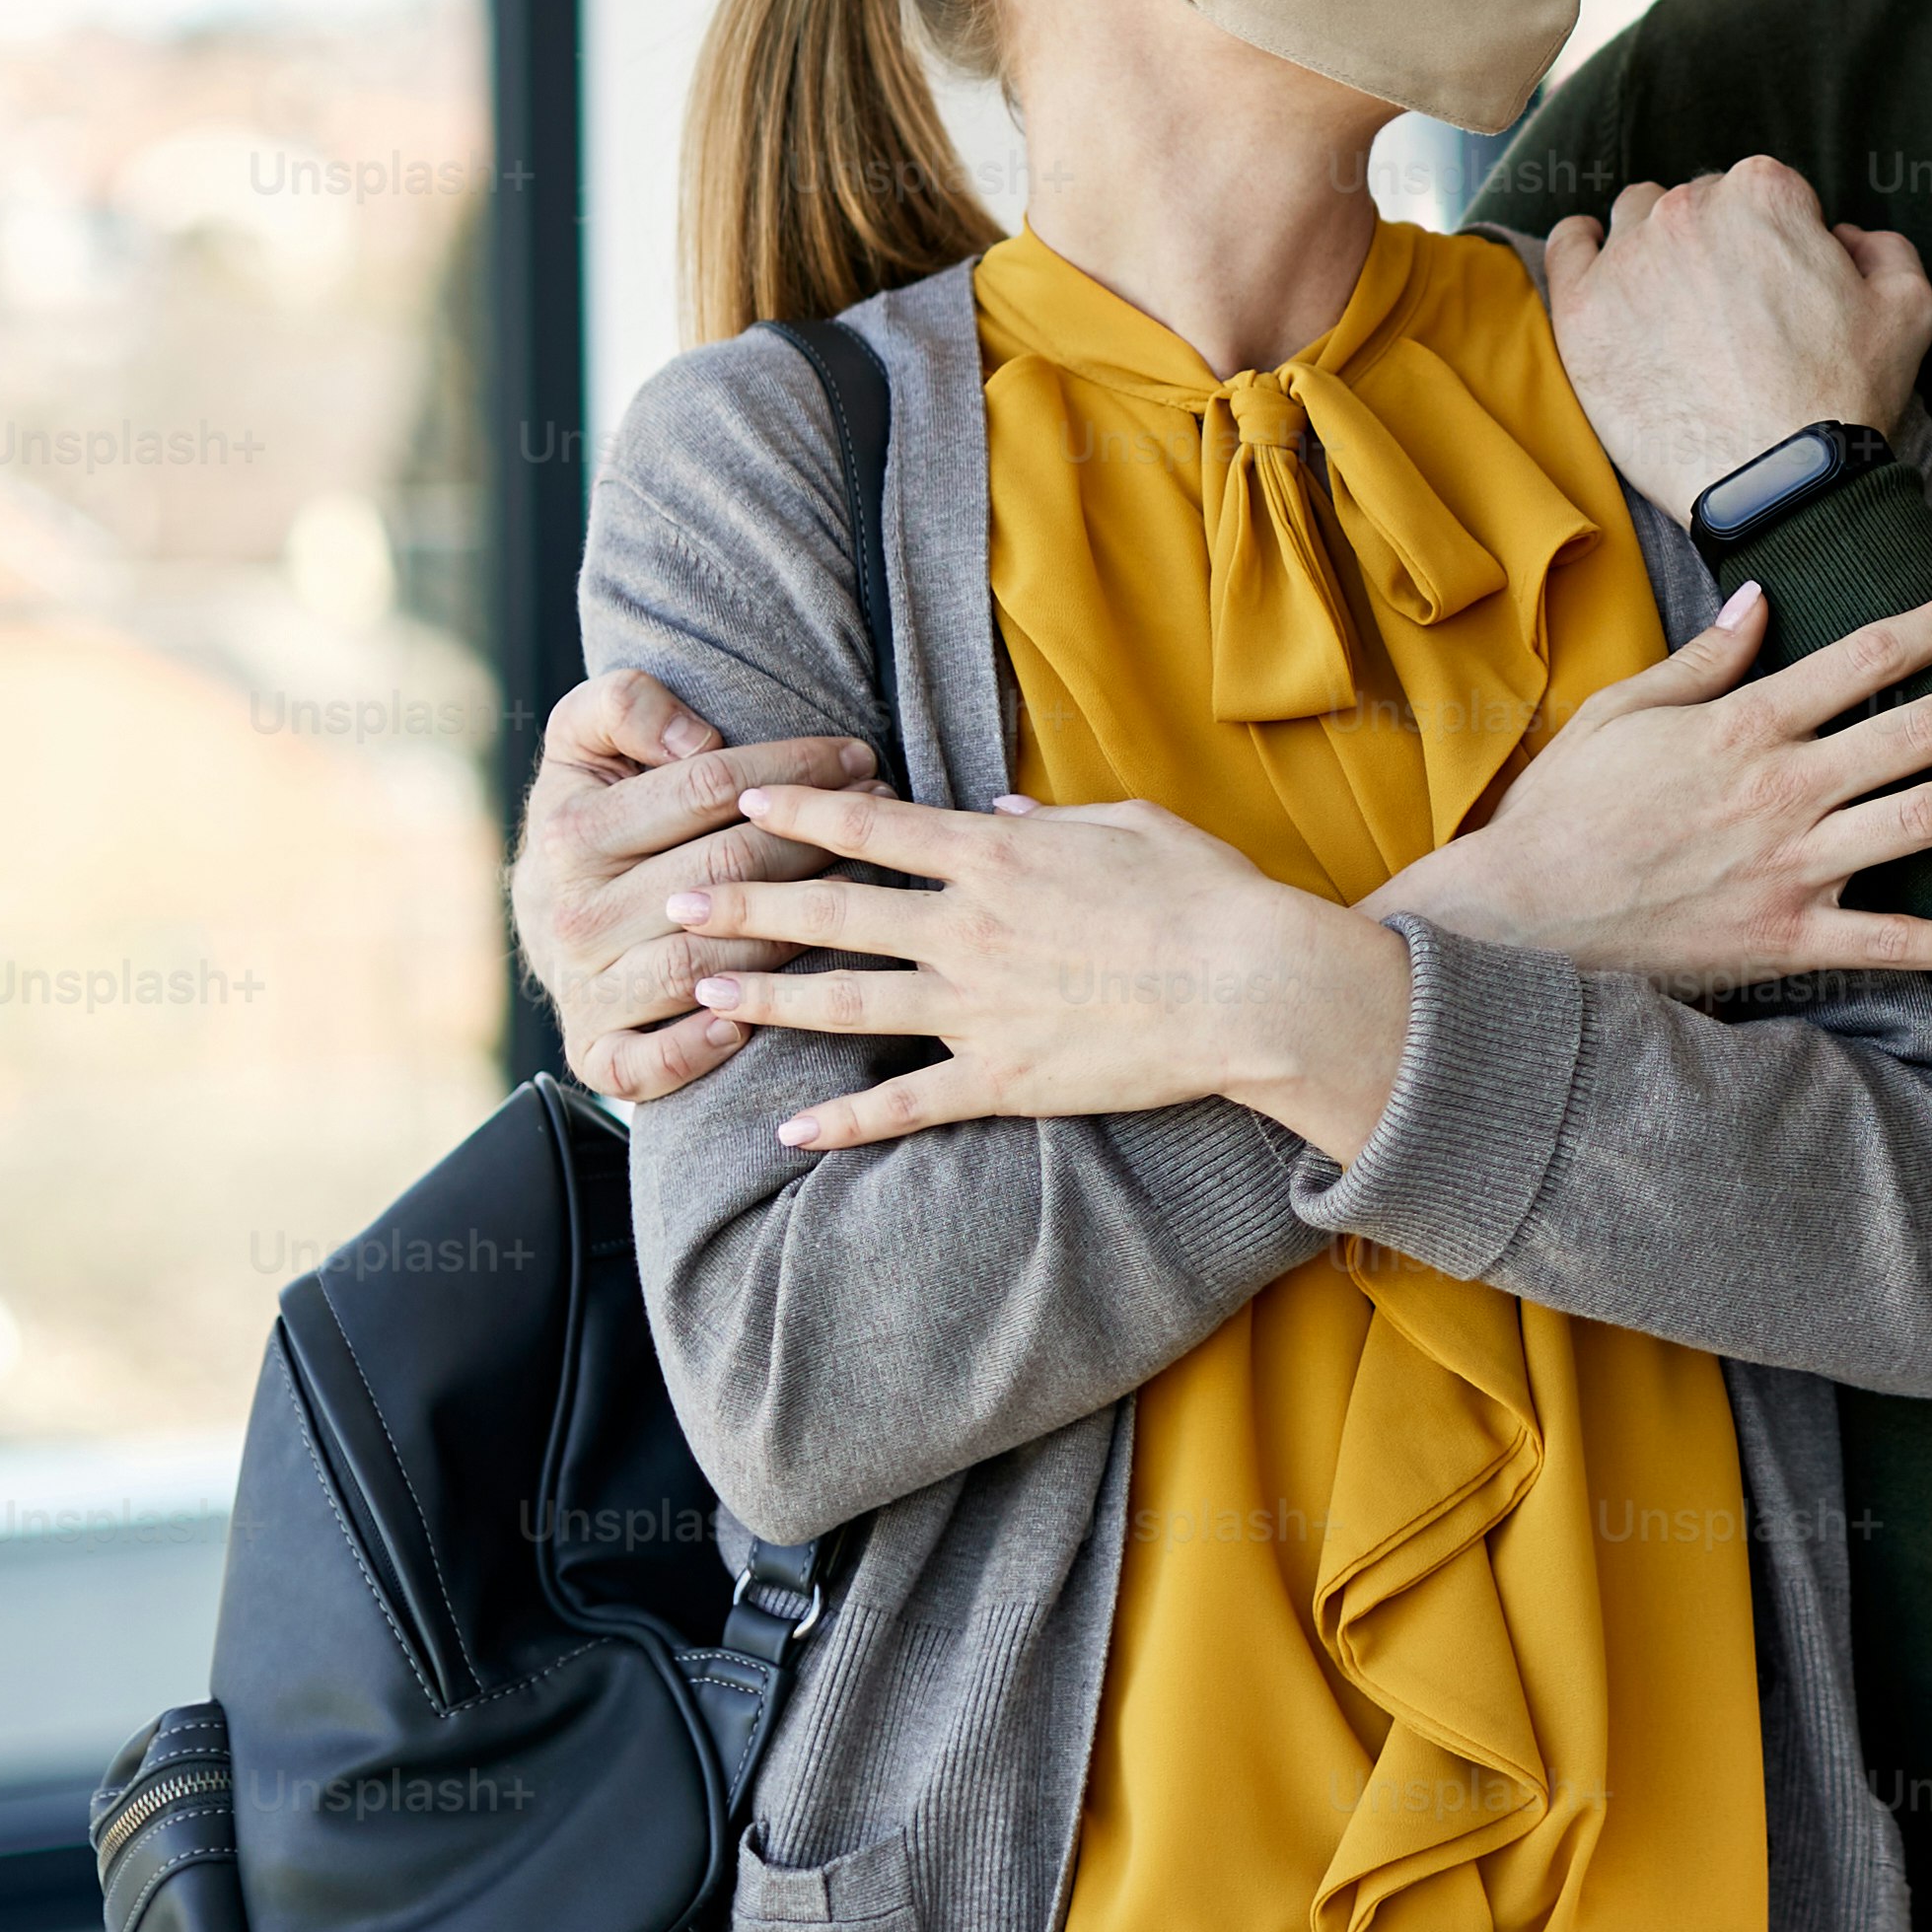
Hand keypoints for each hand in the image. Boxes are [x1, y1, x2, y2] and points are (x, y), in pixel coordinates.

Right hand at [513, 669, 872, 1100]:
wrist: (547, 915)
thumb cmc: (596, 817)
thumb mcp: (586, 740)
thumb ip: (624, 706)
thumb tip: (694, 739)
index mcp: (571, 831)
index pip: (704, 789)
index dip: (791, 767)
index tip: (857, 757)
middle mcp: (571, 916)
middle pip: (724, 873)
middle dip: (815, 840)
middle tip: (880, 815)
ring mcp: (584, 989)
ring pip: (706, 964)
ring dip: (792, 932)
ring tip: (861, 893)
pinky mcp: (594, 1051)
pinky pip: (646, 1065)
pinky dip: (696, 1050)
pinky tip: (751, 1022)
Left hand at [669, 787, 1410, 1159]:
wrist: (1253, 986)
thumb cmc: (1206, 895)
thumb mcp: (1129, 824)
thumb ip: (1049, 820)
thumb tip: (995, 810)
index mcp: (995, 857)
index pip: (871, 828)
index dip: (800, 813)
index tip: (743, 802)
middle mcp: (967, 928)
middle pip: (829, 913)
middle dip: (745, 902)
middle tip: (677, 897)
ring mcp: (976, 1007)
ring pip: (844, 1002)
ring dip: (765, 998)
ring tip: (702, 991)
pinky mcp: (1002, 1078)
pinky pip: (905, 1101)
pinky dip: (844, 1118)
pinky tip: (791, 1128)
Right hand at [1377, 580, 1931, 987]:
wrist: (1516, 915)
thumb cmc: (1563, 809)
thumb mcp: (1622, 709)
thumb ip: (1704, 656)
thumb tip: (1765, 598)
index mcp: (1745, 725)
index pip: (1865, 657)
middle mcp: (1782, 788)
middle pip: (1917, 731)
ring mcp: (1789, 866)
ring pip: (1921, 820)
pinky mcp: (1784, 938)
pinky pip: (1887, 942)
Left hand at [1542, 159, 1931, 519]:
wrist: (1777, 480)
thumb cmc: (1843, 398)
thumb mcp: (1909, 310)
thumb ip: (1885, 248)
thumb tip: (1844, 237)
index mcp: (1765, 193)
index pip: (1764, 191)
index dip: (1778, 239)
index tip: (1778, 285)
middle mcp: (1689, 209)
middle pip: (1698, 203)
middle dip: (1716, 243)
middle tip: (1731, 309)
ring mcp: (1628, 256)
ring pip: (1635, 218)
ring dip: (1654, 245)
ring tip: (1673, 302)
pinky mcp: (1582, 309)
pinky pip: (1568, 246)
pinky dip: (1583, 248)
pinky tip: (1602, 271)